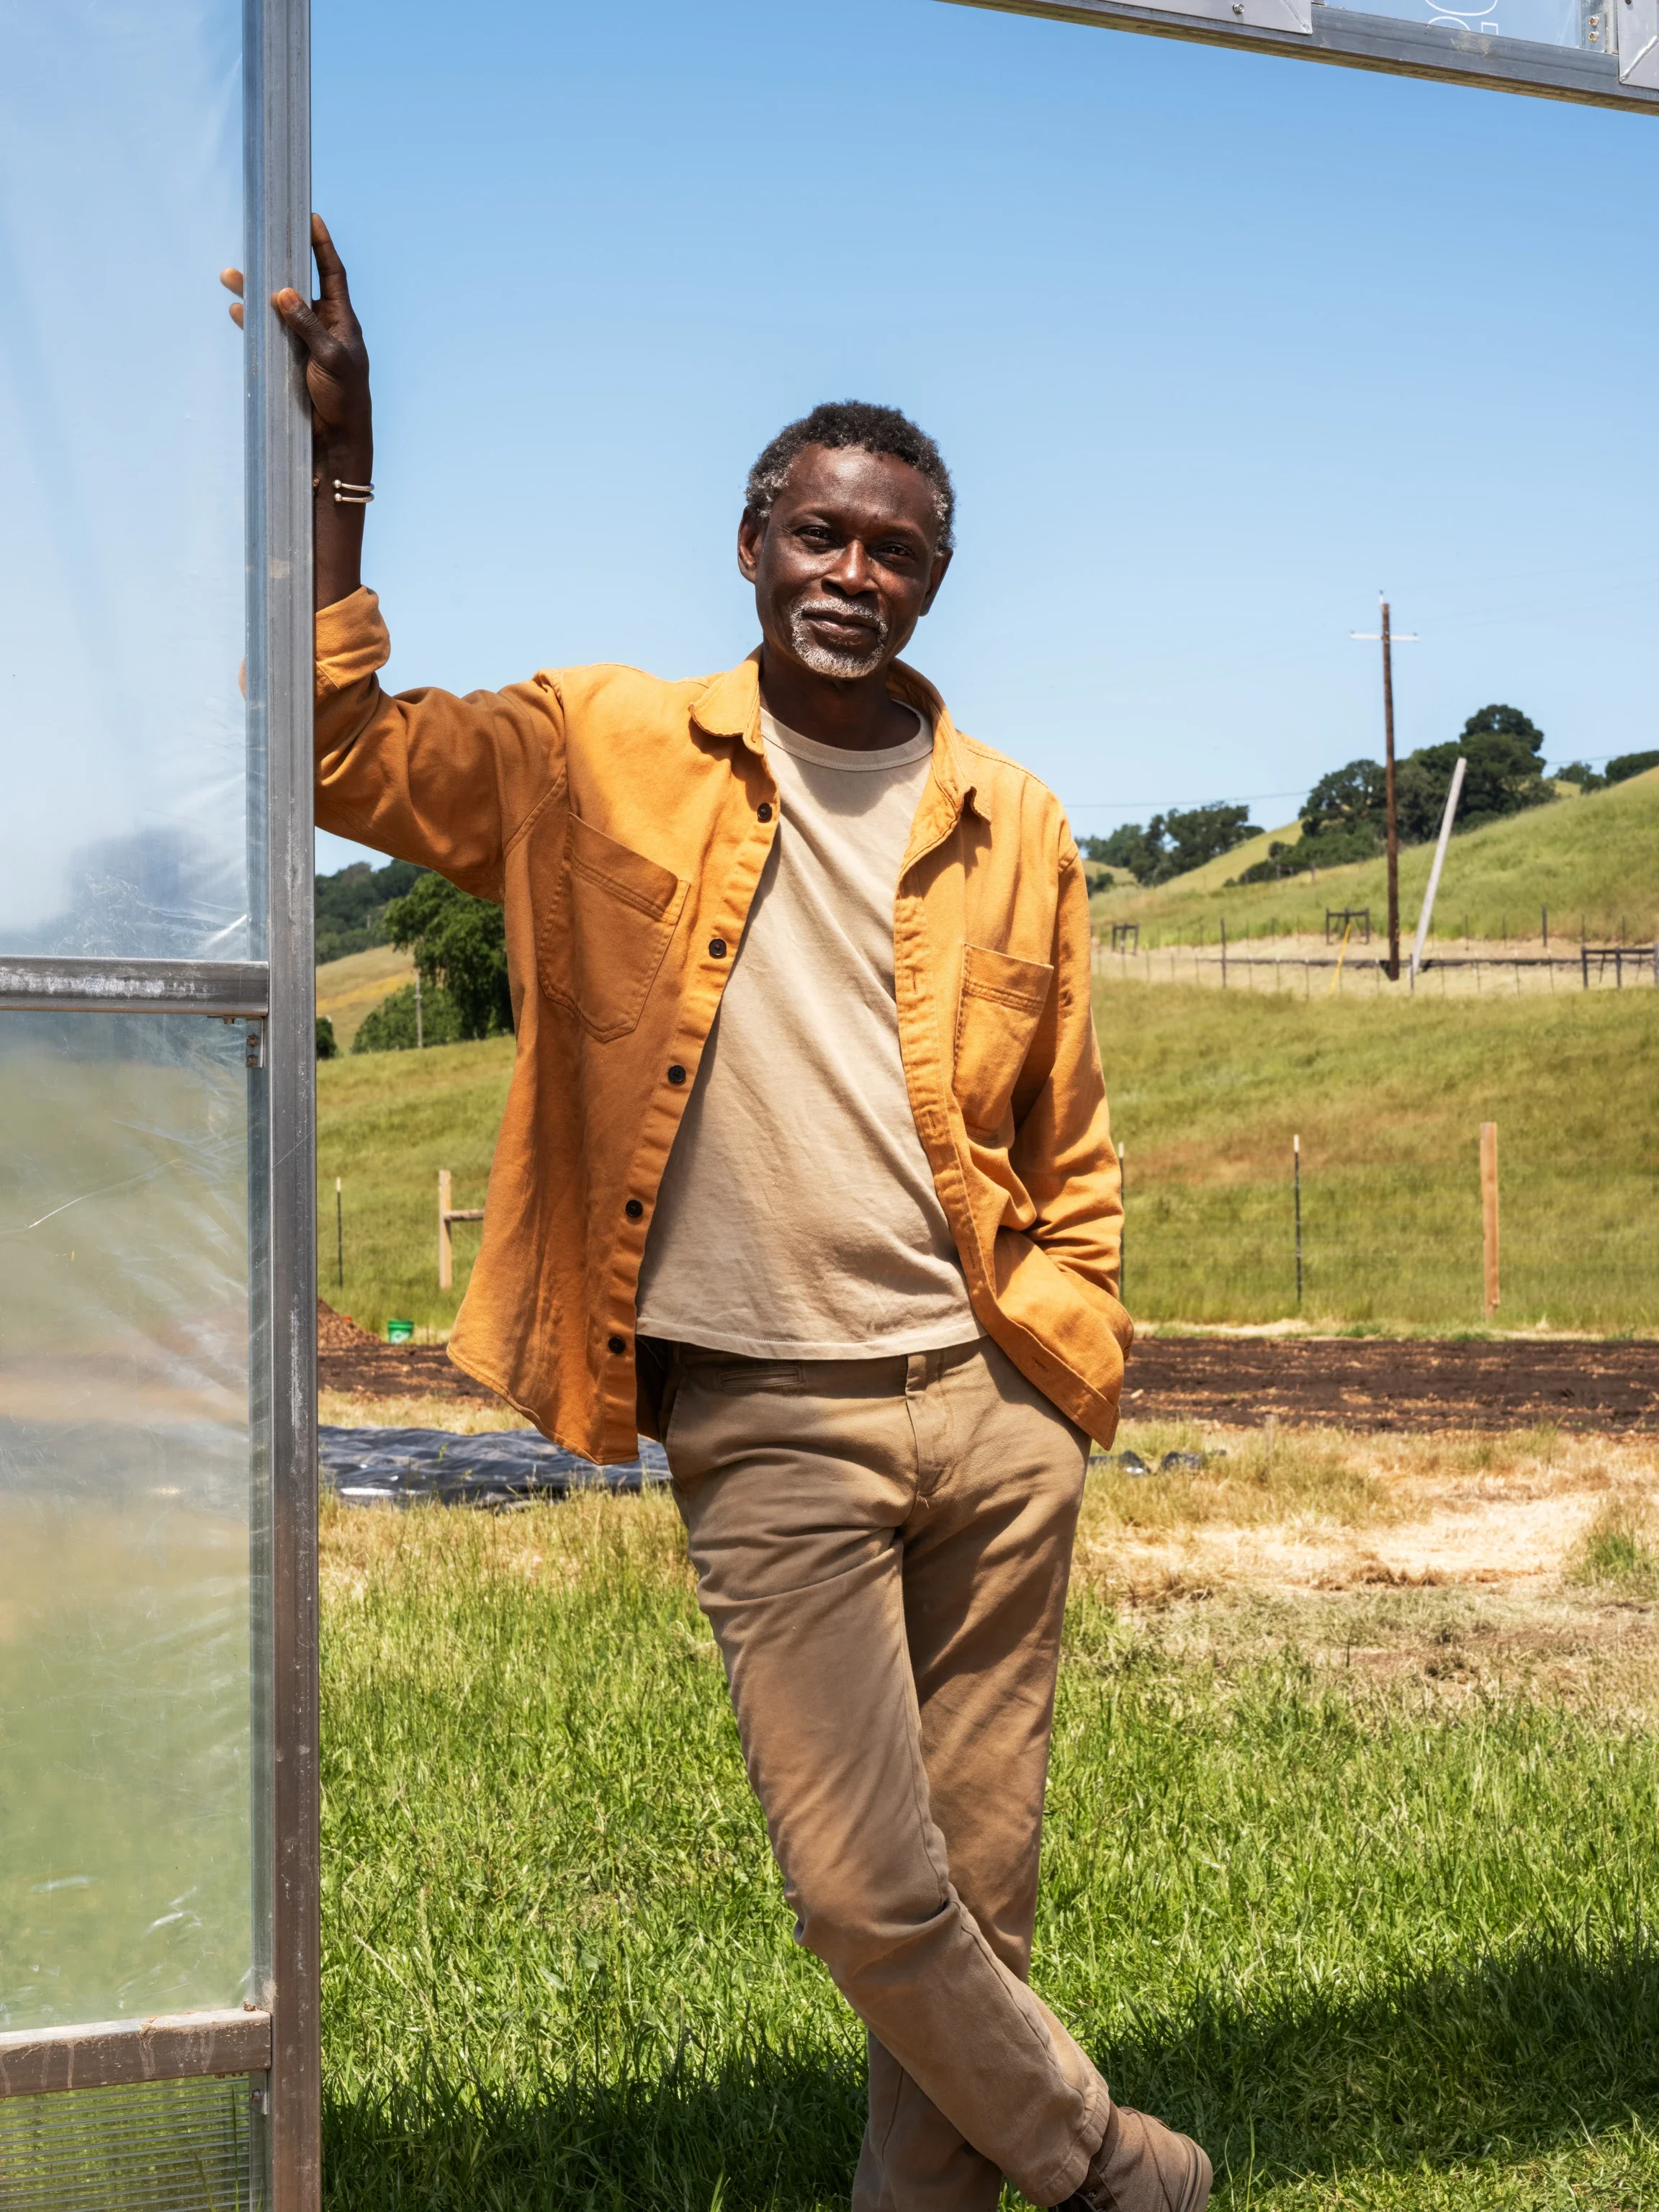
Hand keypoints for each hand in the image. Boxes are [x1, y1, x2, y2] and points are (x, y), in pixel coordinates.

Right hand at [221, 213, 371, 607]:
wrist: (340, 440)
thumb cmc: (344, 399)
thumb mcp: (328, 359)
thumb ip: (305, 325)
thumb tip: (281, 292)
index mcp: (341, 321)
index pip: (331, 273)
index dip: (321, 245)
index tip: (312, 217)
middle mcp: (324, 327)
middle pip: (296, 286)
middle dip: (275, 265)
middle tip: (254, 244)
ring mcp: (306, 343)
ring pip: (277, 309)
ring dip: (255, 294)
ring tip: (230, 276)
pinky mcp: (293, 361)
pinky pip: (270, 334)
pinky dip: (254, 322)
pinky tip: (236, 311)